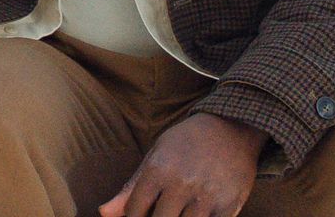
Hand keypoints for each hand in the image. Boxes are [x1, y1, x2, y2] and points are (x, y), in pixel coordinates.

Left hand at [99, 113, 264, 216]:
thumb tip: (103, 213)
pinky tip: (197, 214)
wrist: (231, 127)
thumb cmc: (186, 144)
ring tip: (178, 211)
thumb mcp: (155, 157)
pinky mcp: (227, 205)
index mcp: (158, 170)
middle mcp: (180, 183)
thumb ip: (130, 189)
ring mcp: (205, 196)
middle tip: (162, 212)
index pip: (134, 213)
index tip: (143, 212)